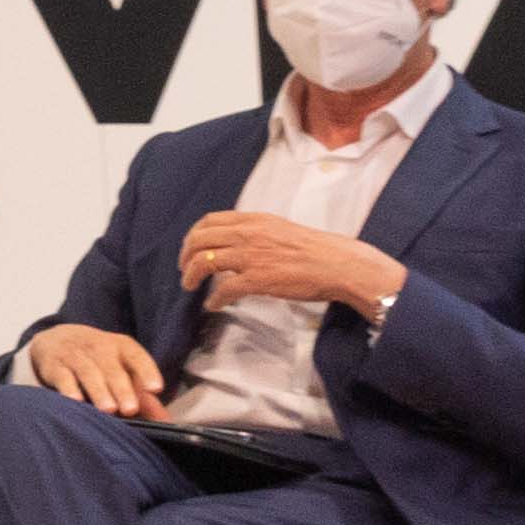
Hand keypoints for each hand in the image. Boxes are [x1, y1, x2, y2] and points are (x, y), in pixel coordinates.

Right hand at [23, 322, 165, 418]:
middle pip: (112, 367)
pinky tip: (76, 400)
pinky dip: (68, 388)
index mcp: (121, 346)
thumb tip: (165, 422)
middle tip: (130, 409)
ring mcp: (74, 354)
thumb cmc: (98, 360)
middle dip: (122, 388)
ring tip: (108, 409)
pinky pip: (62, 376)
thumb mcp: (122, 369)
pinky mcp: (53, 364)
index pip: (136, 356)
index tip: (155, 389)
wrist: (57, 339)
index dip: (147, 371)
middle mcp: (99, 347)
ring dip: (99, 391)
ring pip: (88, 372)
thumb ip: (143, 396)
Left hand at [179, 208, 398, 318]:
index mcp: (253, 220)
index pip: (209, 220)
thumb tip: (234, 244)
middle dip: (186, 256)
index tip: (190, 248)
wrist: (339, 264)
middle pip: (199, 240)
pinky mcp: (258, 279)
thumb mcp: (279, 229)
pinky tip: (214, 304)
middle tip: (185, 270)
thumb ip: (255, 233)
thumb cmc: (315, 250)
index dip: (193, 235)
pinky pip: (224, 289)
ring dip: (191, 276)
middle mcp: (248, 234)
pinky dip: (214, 298)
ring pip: (204, 262)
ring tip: (190, 287)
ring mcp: (251, 256)